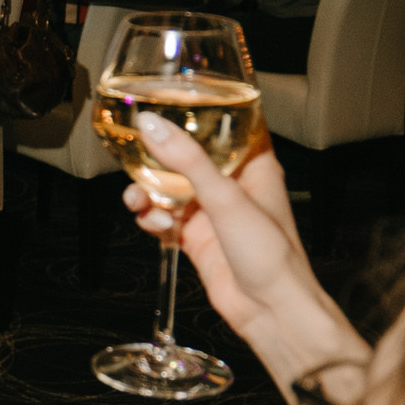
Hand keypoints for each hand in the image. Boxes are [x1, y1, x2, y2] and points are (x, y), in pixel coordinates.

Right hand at [122, 115, 366, 382]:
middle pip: (188, 152)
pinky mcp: (195, 234)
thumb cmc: (271, 256)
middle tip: (133, 145)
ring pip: (168, 184)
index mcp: (253, 165)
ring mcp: (212, 210)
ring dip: (146, 188)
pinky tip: (153, 223)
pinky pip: (162, 214)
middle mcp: (232, 184)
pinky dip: (150, 216)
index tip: (170, 93)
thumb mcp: (226, 199)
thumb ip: (186, 160)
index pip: (229, 122)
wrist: (269, 312)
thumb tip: (152, 124)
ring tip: (137, 197)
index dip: (202, 105)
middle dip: (157, 151)